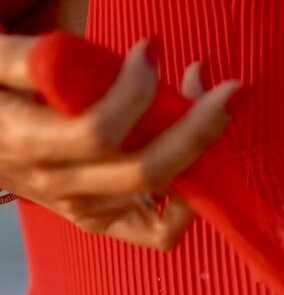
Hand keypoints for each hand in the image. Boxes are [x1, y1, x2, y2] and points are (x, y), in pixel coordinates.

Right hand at [0, 33, 241, 248]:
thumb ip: (30, 57)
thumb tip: (75, 54)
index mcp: (30, 144)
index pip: (98, 133)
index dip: (136, 93)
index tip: (152, 48)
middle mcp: (63, 187)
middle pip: (147, 170)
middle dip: (198, 127)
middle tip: (229, 88)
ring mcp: (88, 212)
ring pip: (163, 196)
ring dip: (201, 149)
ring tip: (208, 101)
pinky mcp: (105, 224)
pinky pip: (160, 231)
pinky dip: (191, 203)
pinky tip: (200, 157)